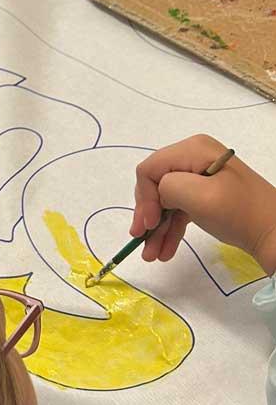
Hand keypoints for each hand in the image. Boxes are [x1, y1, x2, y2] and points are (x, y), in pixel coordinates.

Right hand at [131, 135, 275, 272]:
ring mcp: (200, 176)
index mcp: (193, 149)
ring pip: (165, 201)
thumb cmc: (239, 213)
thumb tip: (157, 196)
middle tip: (142, 241)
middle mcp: (194, 157)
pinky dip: (171, 228)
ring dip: (157, 228)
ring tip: (152, 255)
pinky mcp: (205, 194)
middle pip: (155, 185)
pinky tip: (165, 249)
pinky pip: (179, 209)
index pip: (150, 169)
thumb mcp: (200, 196)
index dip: (145, 198)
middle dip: (148, 215)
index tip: (147, 226)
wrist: (275, 233)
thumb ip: (168, 187)